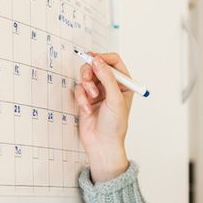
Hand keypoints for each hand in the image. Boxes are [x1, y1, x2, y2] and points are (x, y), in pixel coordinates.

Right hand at [74, 51, 132, 179]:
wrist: (102, 144)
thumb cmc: (115, 125)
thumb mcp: (115, 99)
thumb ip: (107, 77)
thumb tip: (97, 60)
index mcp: (124, 84)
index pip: (114, 61)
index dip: (103, 58)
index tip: (93, 60)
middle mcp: (111, 86)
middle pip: (97, 65)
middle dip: (90, 72)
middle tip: (88, 79)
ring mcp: (98, 92)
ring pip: (86, 76)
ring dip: (86, 85)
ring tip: (90, 97)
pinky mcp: (86, 98)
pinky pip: (79, 89)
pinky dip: (81, 98)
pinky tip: (86, 109)